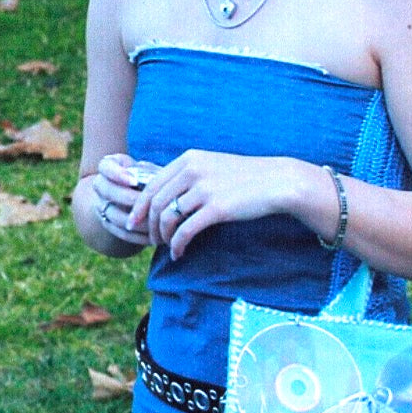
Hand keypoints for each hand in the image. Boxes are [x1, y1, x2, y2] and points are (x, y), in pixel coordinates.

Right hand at [89, 153, 161, 243]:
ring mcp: (102, 206)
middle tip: (151, 204)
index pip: (106, 166)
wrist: (136, 196)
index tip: (134, 181)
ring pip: (115, 216)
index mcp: (108, 166)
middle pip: (108, 192)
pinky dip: (138, 236)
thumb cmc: (149, 178)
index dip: (117, 174)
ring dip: (137, 221)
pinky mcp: (108, 224)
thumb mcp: (149, 170)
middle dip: (130, 199)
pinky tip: (155, 237)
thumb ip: (152, 173)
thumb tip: (160, 180)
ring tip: (157, 223)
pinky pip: (121, 233)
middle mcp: (101, 185)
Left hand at [127, 150, 295, 259]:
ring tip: (168, 246)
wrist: (277, 181)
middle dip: (148, 225)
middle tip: (151, 240)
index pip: (151, 184)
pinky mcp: (216, 208)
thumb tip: (165, 193)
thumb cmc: (245, 177)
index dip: (139, 206)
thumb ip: (188, 174)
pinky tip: (179, 253)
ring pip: (167, 218)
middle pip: (155, 203)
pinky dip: (177, 245)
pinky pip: (185, 231)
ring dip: (163, 237)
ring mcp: (204, 189)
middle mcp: (192, 171)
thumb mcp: (212, 165)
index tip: (134, 222)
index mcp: (188, 159)